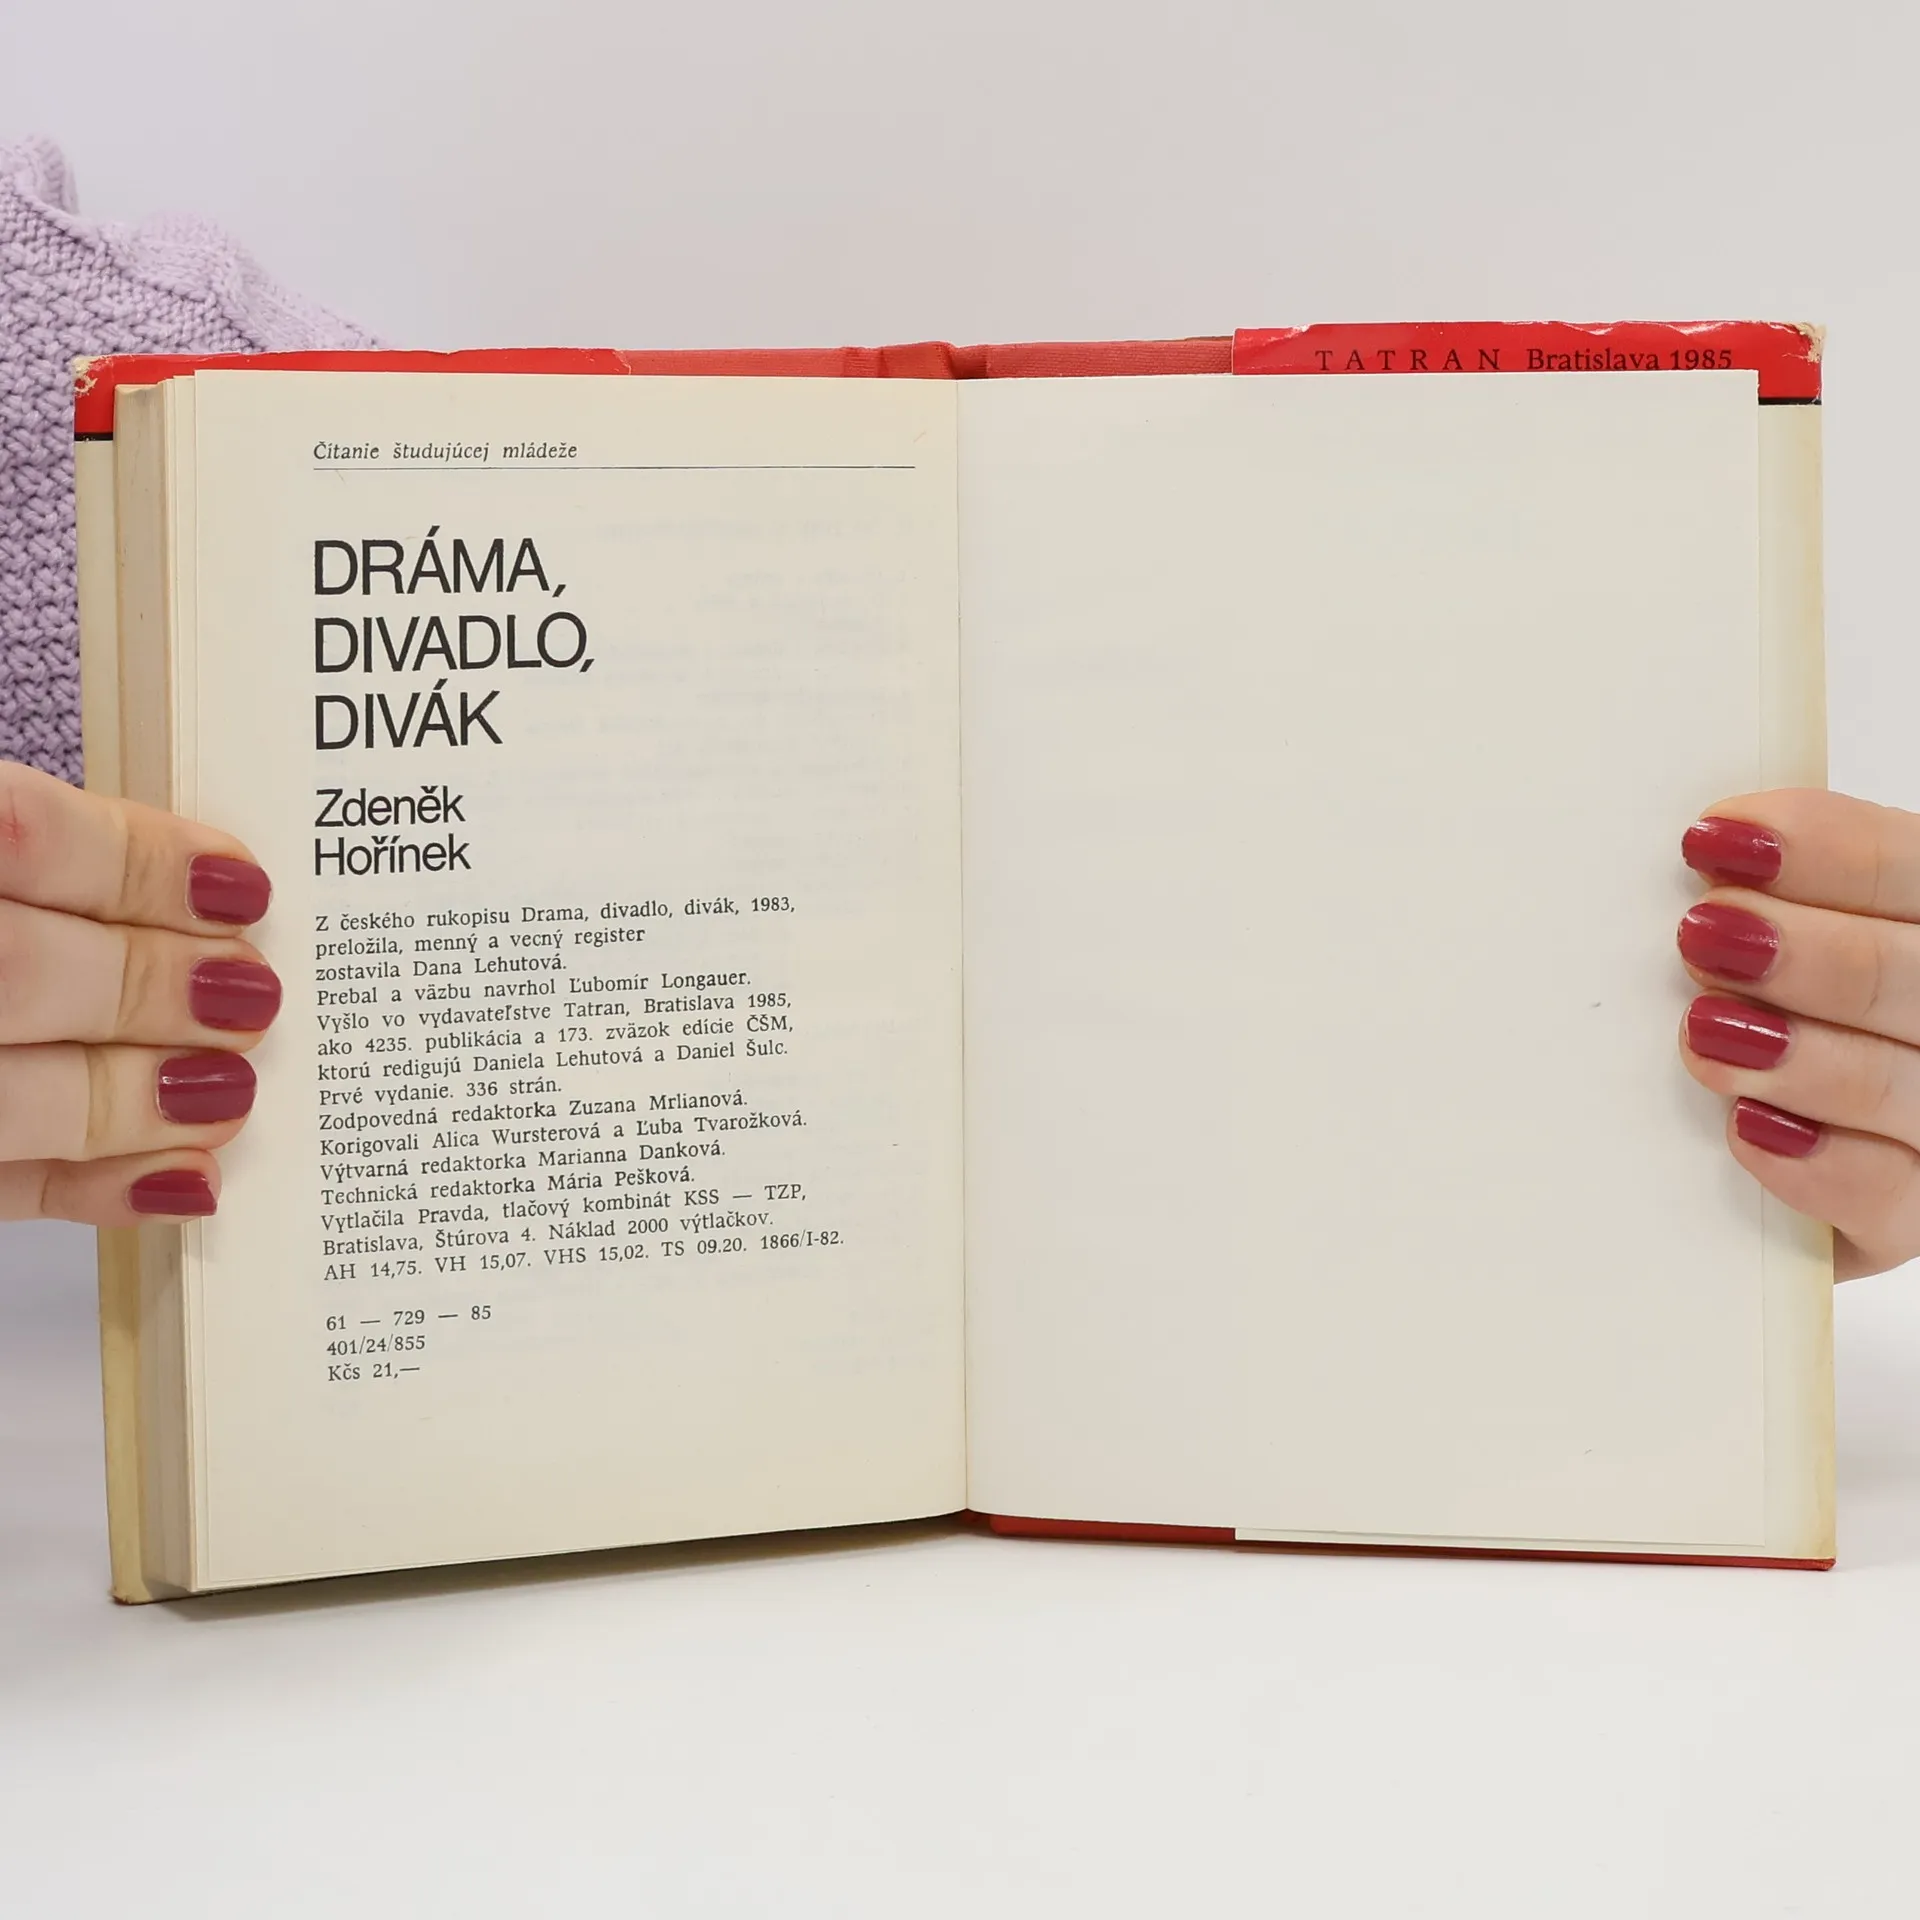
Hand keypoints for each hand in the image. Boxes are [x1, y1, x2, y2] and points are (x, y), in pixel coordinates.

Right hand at [0, 761, 277, 1225]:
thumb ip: (24, 852)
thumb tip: (190, 893)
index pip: (14, 831)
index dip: (134, 861)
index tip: (235, 887)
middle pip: (8, 970)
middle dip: (143, 986)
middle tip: (249, 994)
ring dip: (124, 1096)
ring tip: (225, 1090)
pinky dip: (82, 1183)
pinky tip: (179, 1181)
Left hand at [1680, 790, 1919, 1278]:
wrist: (1793, 1184)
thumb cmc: (1778, 1026)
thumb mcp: (1785, 950)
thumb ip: (1773, 901)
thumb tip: (1706, 858)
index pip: (1918, 869)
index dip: (1831, 847)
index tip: (1716, 841)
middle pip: (1915, 975)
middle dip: (1812, 952)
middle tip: (1704, 936)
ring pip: (1910, 1085)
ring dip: (1802, 1054)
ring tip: (1704, 1031)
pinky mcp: (1915, 1222)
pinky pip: (1893, 1198)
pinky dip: (1820, 1164)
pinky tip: (1746, 1130)